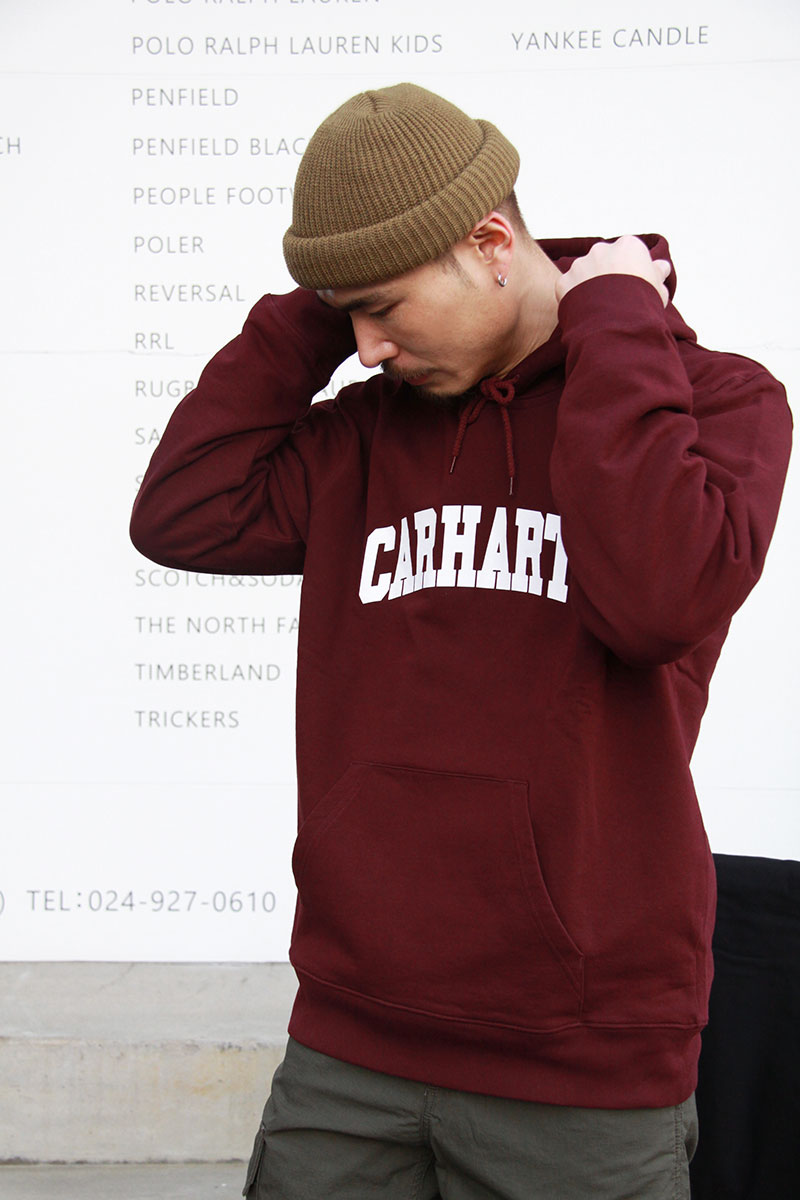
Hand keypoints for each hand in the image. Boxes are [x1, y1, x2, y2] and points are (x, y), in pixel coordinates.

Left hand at [555, 235, 670, 306]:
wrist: (617, 325)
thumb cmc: (643, 306)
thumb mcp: (658, 289)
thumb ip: (657, 273)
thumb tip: (662, 267)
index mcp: (628, 246)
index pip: (628, 255)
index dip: (630, 273)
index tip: (631, 289)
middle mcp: (602, 249)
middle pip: (603, 261)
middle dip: (606, 277)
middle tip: (612, 301)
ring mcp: (580, 264)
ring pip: (583, 274)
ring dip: (588, 287)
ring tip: (598, 310)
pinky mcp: (564, 282)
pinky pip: (568, 289)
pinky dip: (573, 300)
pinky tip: (584, 314)